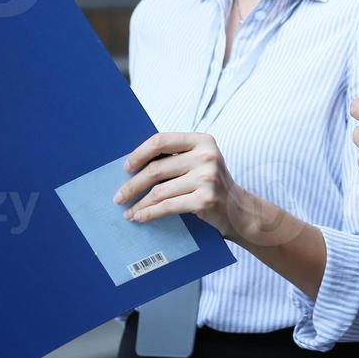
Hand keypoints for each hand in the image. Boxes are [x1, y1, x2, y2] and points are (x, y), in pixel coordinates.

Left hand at [115, 132, 250, 239]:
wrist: (239, 210)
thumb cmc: (210, 184)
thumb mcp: (199, 161)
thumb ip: (175, 156)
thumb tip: (132, 164)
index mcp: (202, 140)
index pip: (161, 140)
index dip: (139, 154)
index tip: (126, 168)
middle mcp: (206, 156)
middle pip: (157, 169)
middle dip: (133, 184)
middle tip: (119, 196)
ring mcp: (207, 178)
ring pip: (159, 191)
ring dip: (139, 203)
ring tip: (127, 210)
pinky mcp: (205, 200)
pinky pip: (167, 207)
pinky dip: (149, 213)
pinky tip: (140, 217)